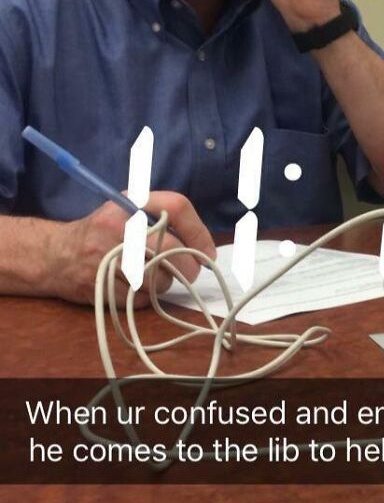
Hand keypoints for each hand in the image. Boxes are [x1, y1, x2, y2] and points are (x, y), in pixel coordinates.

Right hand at [44, 191, 214, 306]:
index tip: (208, 251)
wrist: (55, 255)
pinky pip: (142, 299)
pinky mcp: (102, 287)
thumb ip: (161, 217)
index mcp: (129, 203)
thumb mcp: (127, 209)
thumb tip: (203, 247)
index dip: (199, 232)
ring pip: (161, 279)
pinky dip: (147, 297)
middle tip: (192, 271)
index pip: (177, 207)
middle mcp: (119, 227)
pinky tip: (134, 287)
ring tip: (153, 275)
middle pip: (174, 251)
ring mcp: (109, 259)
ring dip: (165, 282)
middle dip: (190, 267)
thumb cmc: (102, 231)